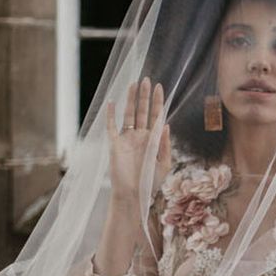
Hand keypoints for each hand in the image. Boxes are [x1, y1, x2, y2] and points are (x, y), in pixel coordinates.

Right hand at [105, 76, 170, 201]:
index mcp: (153, 140)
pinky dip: (111, 115)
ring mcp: (127, 139)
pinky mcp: (115, 144)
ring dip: (131, 99)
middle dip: (145, 95)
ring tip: (134, 83)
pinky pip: (112, 126)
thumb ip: (165, 144)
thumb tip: (165, 124)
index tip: (160, 87)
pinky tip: (112, 102)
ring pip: (129, 114)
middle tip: (147, 79)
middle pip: (143, 111)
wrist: (133, 195)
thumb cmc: (150, 183)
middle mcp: (140, 137)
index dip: (158, 102)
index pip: (156, 116)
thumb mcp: (164, 164)